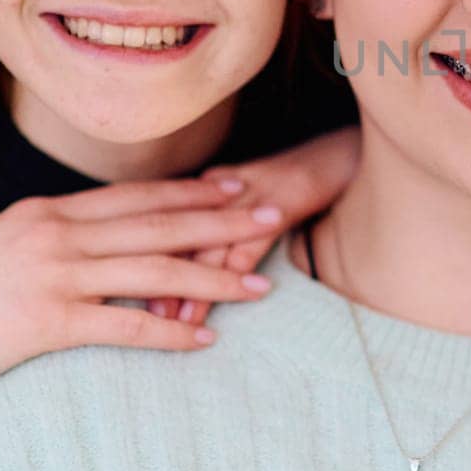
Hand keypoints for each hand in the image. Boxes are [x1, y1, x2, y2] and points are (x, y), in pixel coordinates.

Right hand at [0, 178, 280, 470]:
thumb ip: (47, 234)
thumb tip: (88, 228)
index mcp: (45, 211)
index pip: (136, 196)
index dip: (193, 191)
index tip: (240, 184)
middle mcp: (54, 234)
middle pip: (157, 224)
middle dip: (223, 221)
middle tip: (275, 216)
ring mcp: (51, 276)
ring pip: (152, 272)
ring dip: (212, 278)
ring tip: (260, 286)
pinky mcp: (44, 323)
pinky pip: (121, 326)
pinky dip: (167, 334)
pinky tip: (204, 341)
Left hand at [157, 127, 360, 323]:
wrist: (341, 150)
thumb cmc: (291, 182)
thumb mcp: (245, 201)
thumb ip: (216, 227)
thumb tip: (187, 265)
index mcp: (208, 187)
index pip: (163, 226)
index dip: (144, 261)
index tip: (128, 298)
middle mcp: (223, 187)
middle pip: (180, 236)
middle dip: (160, 279)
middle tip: (143, 314)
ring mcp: (253, 192)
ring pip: (213, 241)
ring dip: (195, 284)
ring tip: (180, 320)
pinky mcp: (285, 198)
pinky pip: (256, 237)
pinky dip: (241, 267)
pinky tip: (235, 293)